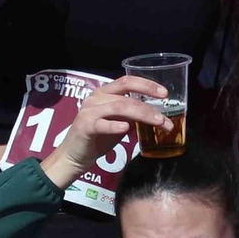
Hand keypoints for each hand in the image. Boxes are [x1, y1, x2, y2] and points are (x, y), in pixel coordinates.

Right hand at [38, 75, 170, 187]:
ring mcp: (89, 111)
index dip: (146, 84)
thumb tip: (156, 114)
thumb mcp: (118, 123)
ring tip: (158, 123)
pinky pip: (101, 124)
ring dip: (142, 115)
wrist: (74, 156)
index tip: (164, 93)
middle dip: (148, 105)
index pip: (127, 81)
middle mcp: (96, 98)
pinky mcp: (85, 127)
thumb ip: (132, 116)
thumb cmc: (97, 138)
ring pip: (119, 107)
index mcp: (104, 93)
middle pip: (126, 95)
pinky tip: (126, 129)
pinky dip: (114, 126)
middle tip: (165, 117)